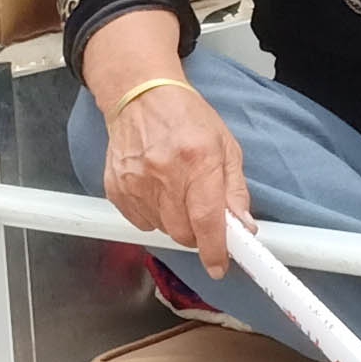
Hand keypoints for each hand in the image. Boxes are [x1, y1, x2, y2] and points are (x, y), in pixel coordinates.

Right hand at [100, 73, 252, 275]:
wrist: (140, 96)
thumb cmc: (186, 118)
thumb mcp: (225, 146)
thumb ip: (235, 190)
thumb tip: (244, 227)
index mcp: (198, 159)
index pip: (207, 220)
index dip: (215, 250)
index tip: (219, 265)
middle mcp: (164, 172)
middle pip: (182, 232)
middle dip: (196, 234)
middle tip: (201, 215)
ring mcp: (136, 181)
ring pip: (161, 230)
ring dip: (174, 222)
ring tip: (176, 192)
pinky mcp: (116, 187)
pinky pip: (140, 222)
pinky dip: (152, 215)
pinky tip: (156, 191)